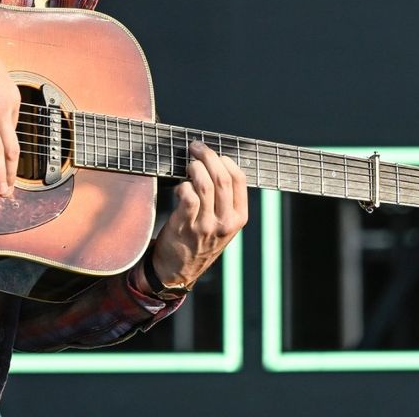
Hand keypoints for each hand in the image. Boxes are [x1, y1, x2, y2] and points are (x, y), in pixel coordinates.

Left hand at [149, 141, 247, 288]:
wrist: (179, 271)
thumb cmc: (200, 242)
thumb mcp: (222, 226)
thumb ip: (224, 201)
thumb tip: (215, 165)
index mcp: (239, 218)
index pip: (240, 180)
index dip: (226, 160)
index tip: (215, 153)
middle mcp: (226, 222)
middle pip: (222, 178)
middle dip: (208, 156)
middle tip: (196, 147)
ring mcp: (207, 225)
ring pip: (205, 184)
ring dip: (195, 167)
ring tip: (189, 164)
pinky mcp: (187, 226)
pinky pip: (188, 196)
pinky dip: (183, 185)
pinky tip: (180, 186)